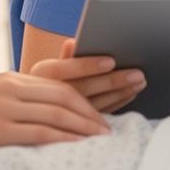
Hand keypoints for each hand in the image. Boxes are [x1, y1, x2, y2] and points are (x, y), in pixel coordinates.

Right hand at [0, 72, 110, 163]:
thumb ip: (12, 105)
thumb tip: (40, 120)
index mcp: (9, 79)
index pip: (57, 86)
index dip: (83, 101)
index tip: (99, 118)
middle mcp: (9, 88)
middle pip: (63, 97)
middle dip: (90, 114)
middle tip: (109, 132)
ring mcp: (2, 107)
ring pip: (56, 114)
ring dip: (83, 129)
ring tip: (101, 142)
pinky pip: (39, 133)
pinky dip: (63, 140)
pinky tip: (78, 149)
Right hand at [28, 39, 145, 113]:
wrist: (30, 109)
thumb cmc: (47, 82)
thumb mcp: (51, 68)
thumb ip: (66, 57)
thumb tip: (73, 42)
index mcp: (40, 75)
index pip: (64, 68)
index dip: (87, 66)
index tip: (111, 61)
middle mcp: (46, 96)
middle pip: (82, 88)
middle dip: (112, 81)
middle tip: (138, 74)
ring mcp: (59, 115)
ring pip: (91, 105)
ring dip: (118, 94)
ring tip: (139, 83)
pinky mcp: (73, 128)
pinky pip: (96, 117)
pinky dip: (114, 105)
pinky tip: (129, 95)